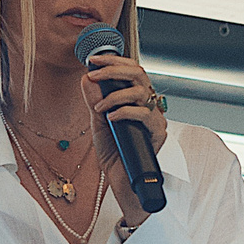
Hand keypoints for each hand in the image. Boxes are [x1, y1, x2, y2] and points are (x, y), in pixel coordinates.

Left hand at [82, 51, 166, 222]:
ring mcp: (155, 119)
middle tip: (94, 74)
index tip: (92, 60)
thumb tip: (85, 78)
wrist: (122, 182)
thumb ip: (94, 101)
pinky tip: (110, 118)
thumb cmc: (114, 154)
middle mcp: (149, 106)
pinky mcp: (158, 134)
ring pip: (141, 91)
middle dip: (114, 70)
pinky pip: (143, 115)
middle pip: (139, 73)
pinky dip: (124, 112)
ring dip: (115, 94)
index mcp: (137, 100)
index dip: (113, 61)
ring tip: (99, 107)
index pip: (131, 70)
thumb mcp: (98, 123)